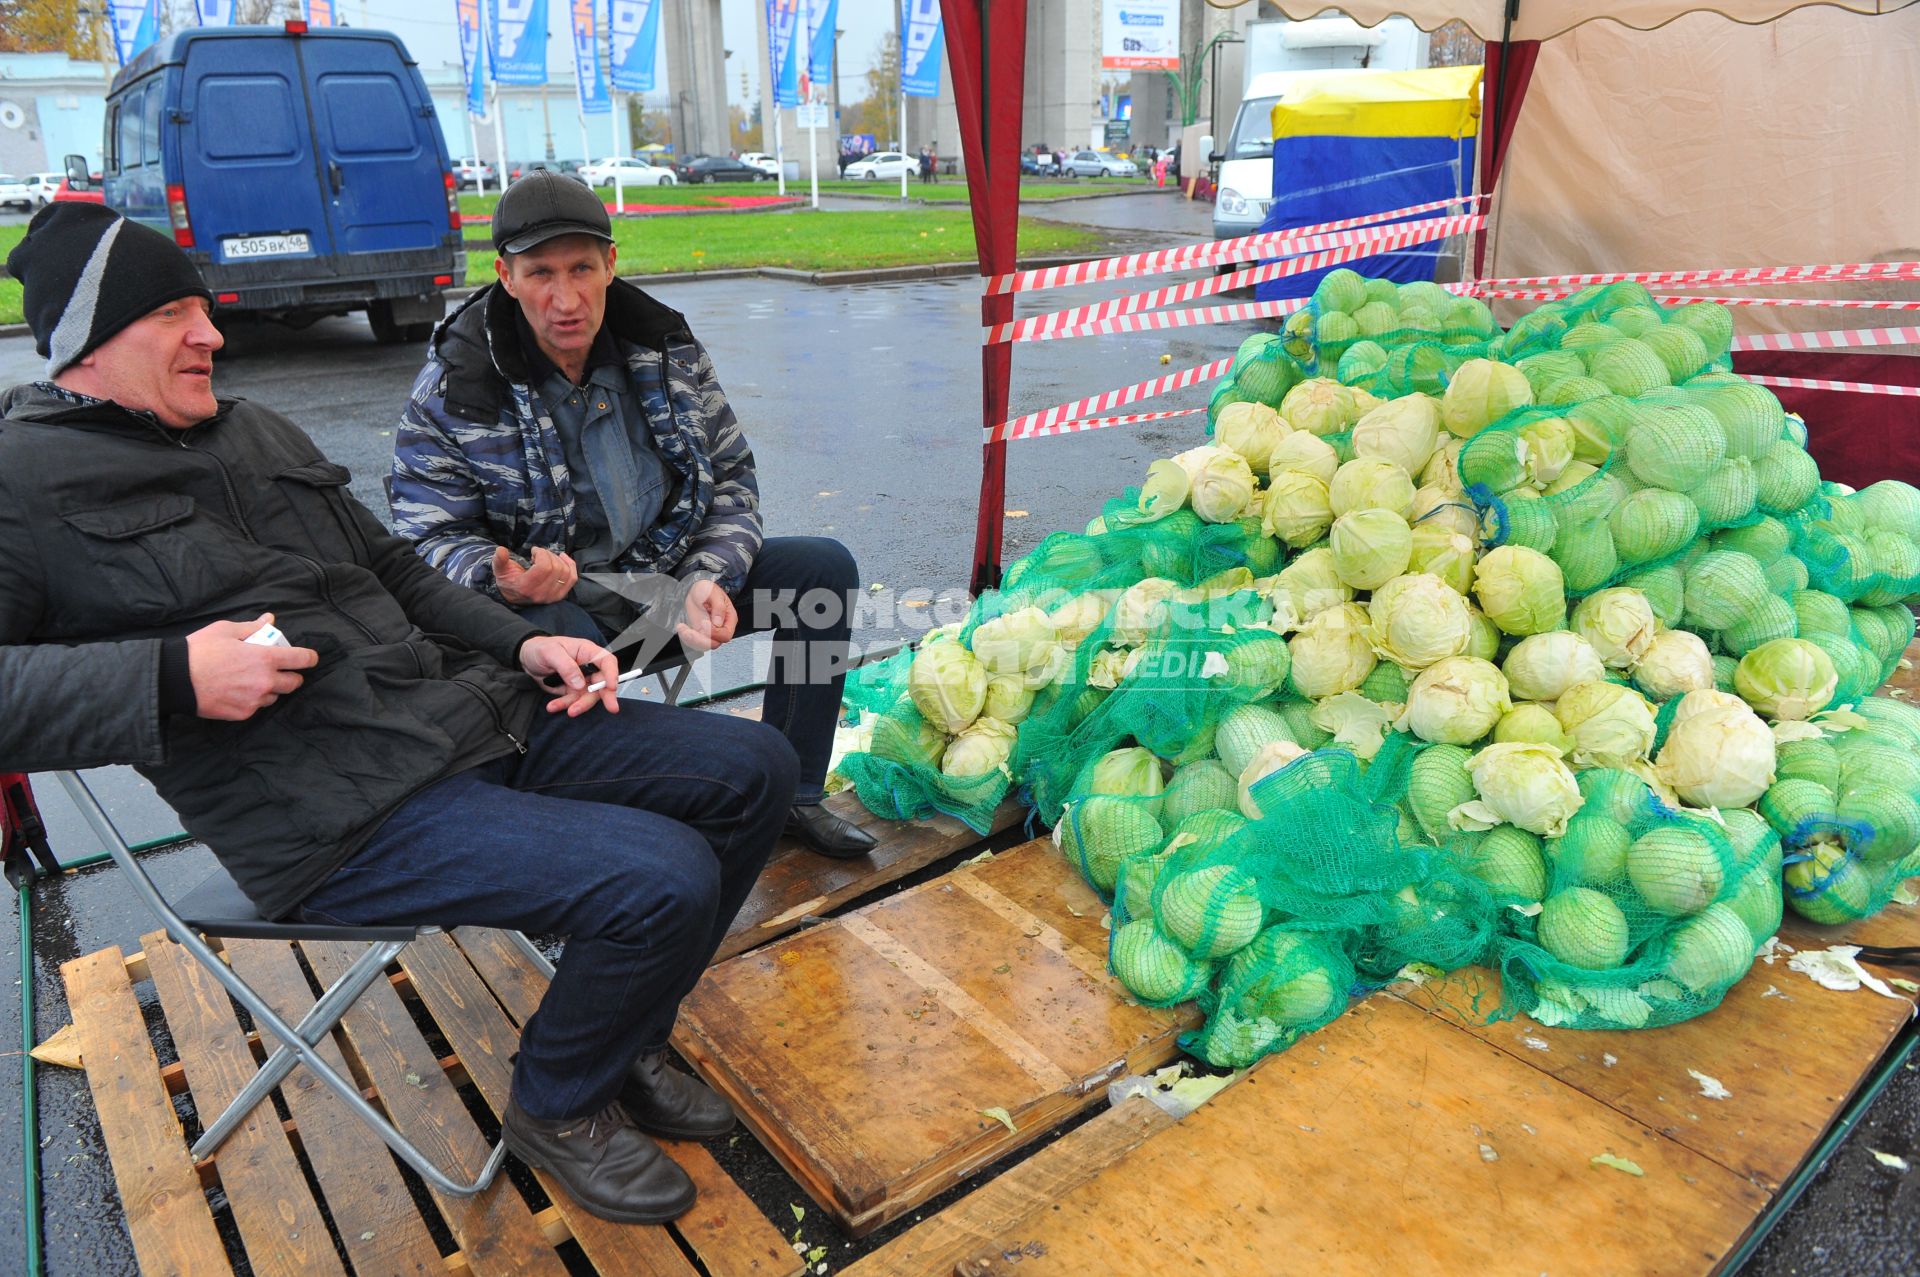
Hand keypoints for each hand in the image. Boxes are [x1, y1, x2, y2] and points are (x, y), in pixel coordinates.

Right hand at [186, 613, 320, 720]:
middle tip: (279, 670)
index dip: (309, 658)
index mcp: (266, 658)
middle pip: (294, 683)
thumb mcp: (227, 630)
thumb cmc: (200, 650)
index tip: (309, 658)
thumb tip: (270, 619)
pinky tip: (238, 690)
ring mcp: (254, 700)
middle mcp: (265, 682)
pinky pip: (256, 707)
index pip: (302, 660)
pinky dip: (253, 699)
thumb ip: (253, 627)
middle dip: (290, 675)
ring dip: (270, 688)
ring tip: (251, 679)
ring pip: (274, 696)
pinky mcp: (242, 714)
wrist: (174, 679)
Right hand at [493, 546, 577, 605]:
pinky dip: (570, 565)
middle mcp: (541, 594)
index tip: (534, 551)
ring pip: (565, 572)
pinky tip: (562, 558)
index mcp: (527, 587)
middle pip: (556, 568)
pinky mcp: (560, 595)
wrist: (513, 595)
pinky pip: (572, 578)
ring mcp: (552, 596)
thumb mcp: (500, 569)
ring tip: (547, 557)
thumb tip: (500, 550)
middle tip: (539, 554)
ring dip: (558, 559)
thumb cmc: (508, 580)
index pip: (544, 567)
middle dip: (549, 555)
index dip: (542, 554)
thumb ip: (499, 560)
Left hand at [520, 634, 619, 716]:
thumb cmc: (540, 649)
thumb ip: (566, 666)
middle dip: (607, 696)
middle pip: (603, 682)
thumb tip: (580, 683)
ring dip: (580, 705)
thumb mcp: (550, 652)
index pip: (607, 661)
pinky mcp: (572, 691)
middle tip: (611, 708)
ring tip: (569, 711)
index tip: (612, 687)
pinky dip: (564, 705)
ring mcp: (581, 681)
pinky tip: (553, 706)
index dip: (612, 673)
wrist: (527, 660)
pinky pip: (573, 701)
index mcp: (587, 652)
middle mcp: (588, 667)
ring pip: (589, 696)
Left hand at [677, 579, 737, 653]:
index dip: (714, 632)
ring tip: (682, 628)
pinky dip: (686, 638)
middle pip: (714, 643)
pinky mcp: (700, 635)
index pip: (725, 635)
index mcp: (729, 619)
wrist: (695, 591)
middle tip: (689, 630)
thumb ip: (718, 606)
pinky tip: (681, 628)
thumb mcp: (713, 592)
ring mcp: (710, 633)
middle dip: (699, 639)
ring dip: (690, 639)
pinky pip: (693, 643)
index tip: (703, 623)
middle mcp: (721, 628)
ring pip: (702, 646)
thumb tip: (718, 622)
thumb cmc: (706, 590)